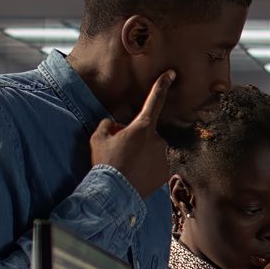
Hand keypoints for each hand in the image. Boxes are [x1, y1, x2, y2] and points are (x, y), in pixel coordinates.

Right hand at [88, 71, 174, 195]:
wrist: (113, 194)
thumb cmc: (105, 163)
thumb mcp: (98, 138)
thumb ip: (106, 124)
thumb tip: (113, 124)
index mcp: (142, 127)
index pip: (154, 101)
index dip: (162, 85)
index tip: (171, 74)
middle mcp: (158, 140)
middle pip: (147, 133)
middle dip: (136, 138)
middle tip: (121, 152)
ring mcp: (163, 158)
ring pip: (152, 150)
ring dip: (142, 154)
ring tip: (127, 167)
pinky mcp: (165, 174)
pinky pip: (156, 166)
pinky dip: (147, 169)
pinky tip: (135, 176)